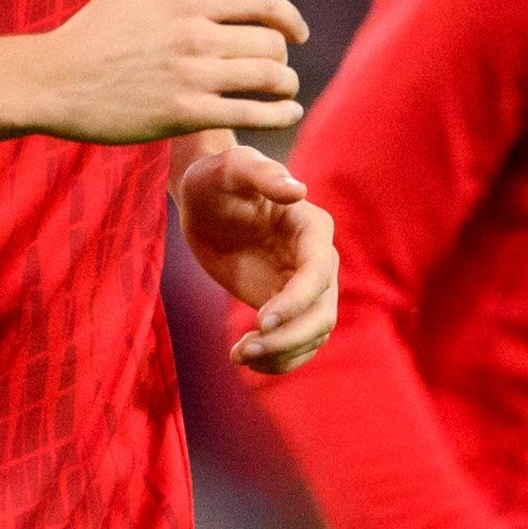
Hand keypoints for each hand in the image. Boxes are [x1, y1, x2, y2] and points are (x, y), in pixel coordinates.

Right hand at [27, 0, 308, 144]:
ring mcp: (191, 77)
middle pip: (271, 42)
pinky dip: (278, 116)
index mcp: (186, 0)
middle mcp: (195, 36)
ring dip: (288, 86)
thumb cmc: (94, 29)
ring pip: (268, 78)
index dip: (290, 16)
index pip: (262, 1)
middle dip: (284, 54)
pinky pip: (249, 115)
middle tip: (281, 65)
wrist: (54, 81)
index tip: (299, 31)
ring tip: (288, 91)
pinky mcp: (184, 116)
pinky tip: (286, 115)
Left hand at [177, 143, 337, 372]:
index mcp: (313, 228)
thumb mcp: (231, 168)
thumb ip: (262, 174)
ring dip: (281, 355)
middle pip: (323, 313)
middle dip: (289, 338)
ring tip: (238, 355)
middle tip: (244, 350)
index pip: (318, 273)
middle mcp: (318, 260)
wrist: (204, 203)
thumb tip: (298, 192)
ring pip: (314, 335)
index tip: (261, 320)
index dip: (296, 300)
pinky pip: (296, 344)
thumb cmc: (217, 178)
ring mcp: (306, 288)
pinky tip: (244, 358)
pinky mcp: (287, 307)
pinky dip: (277, 360)